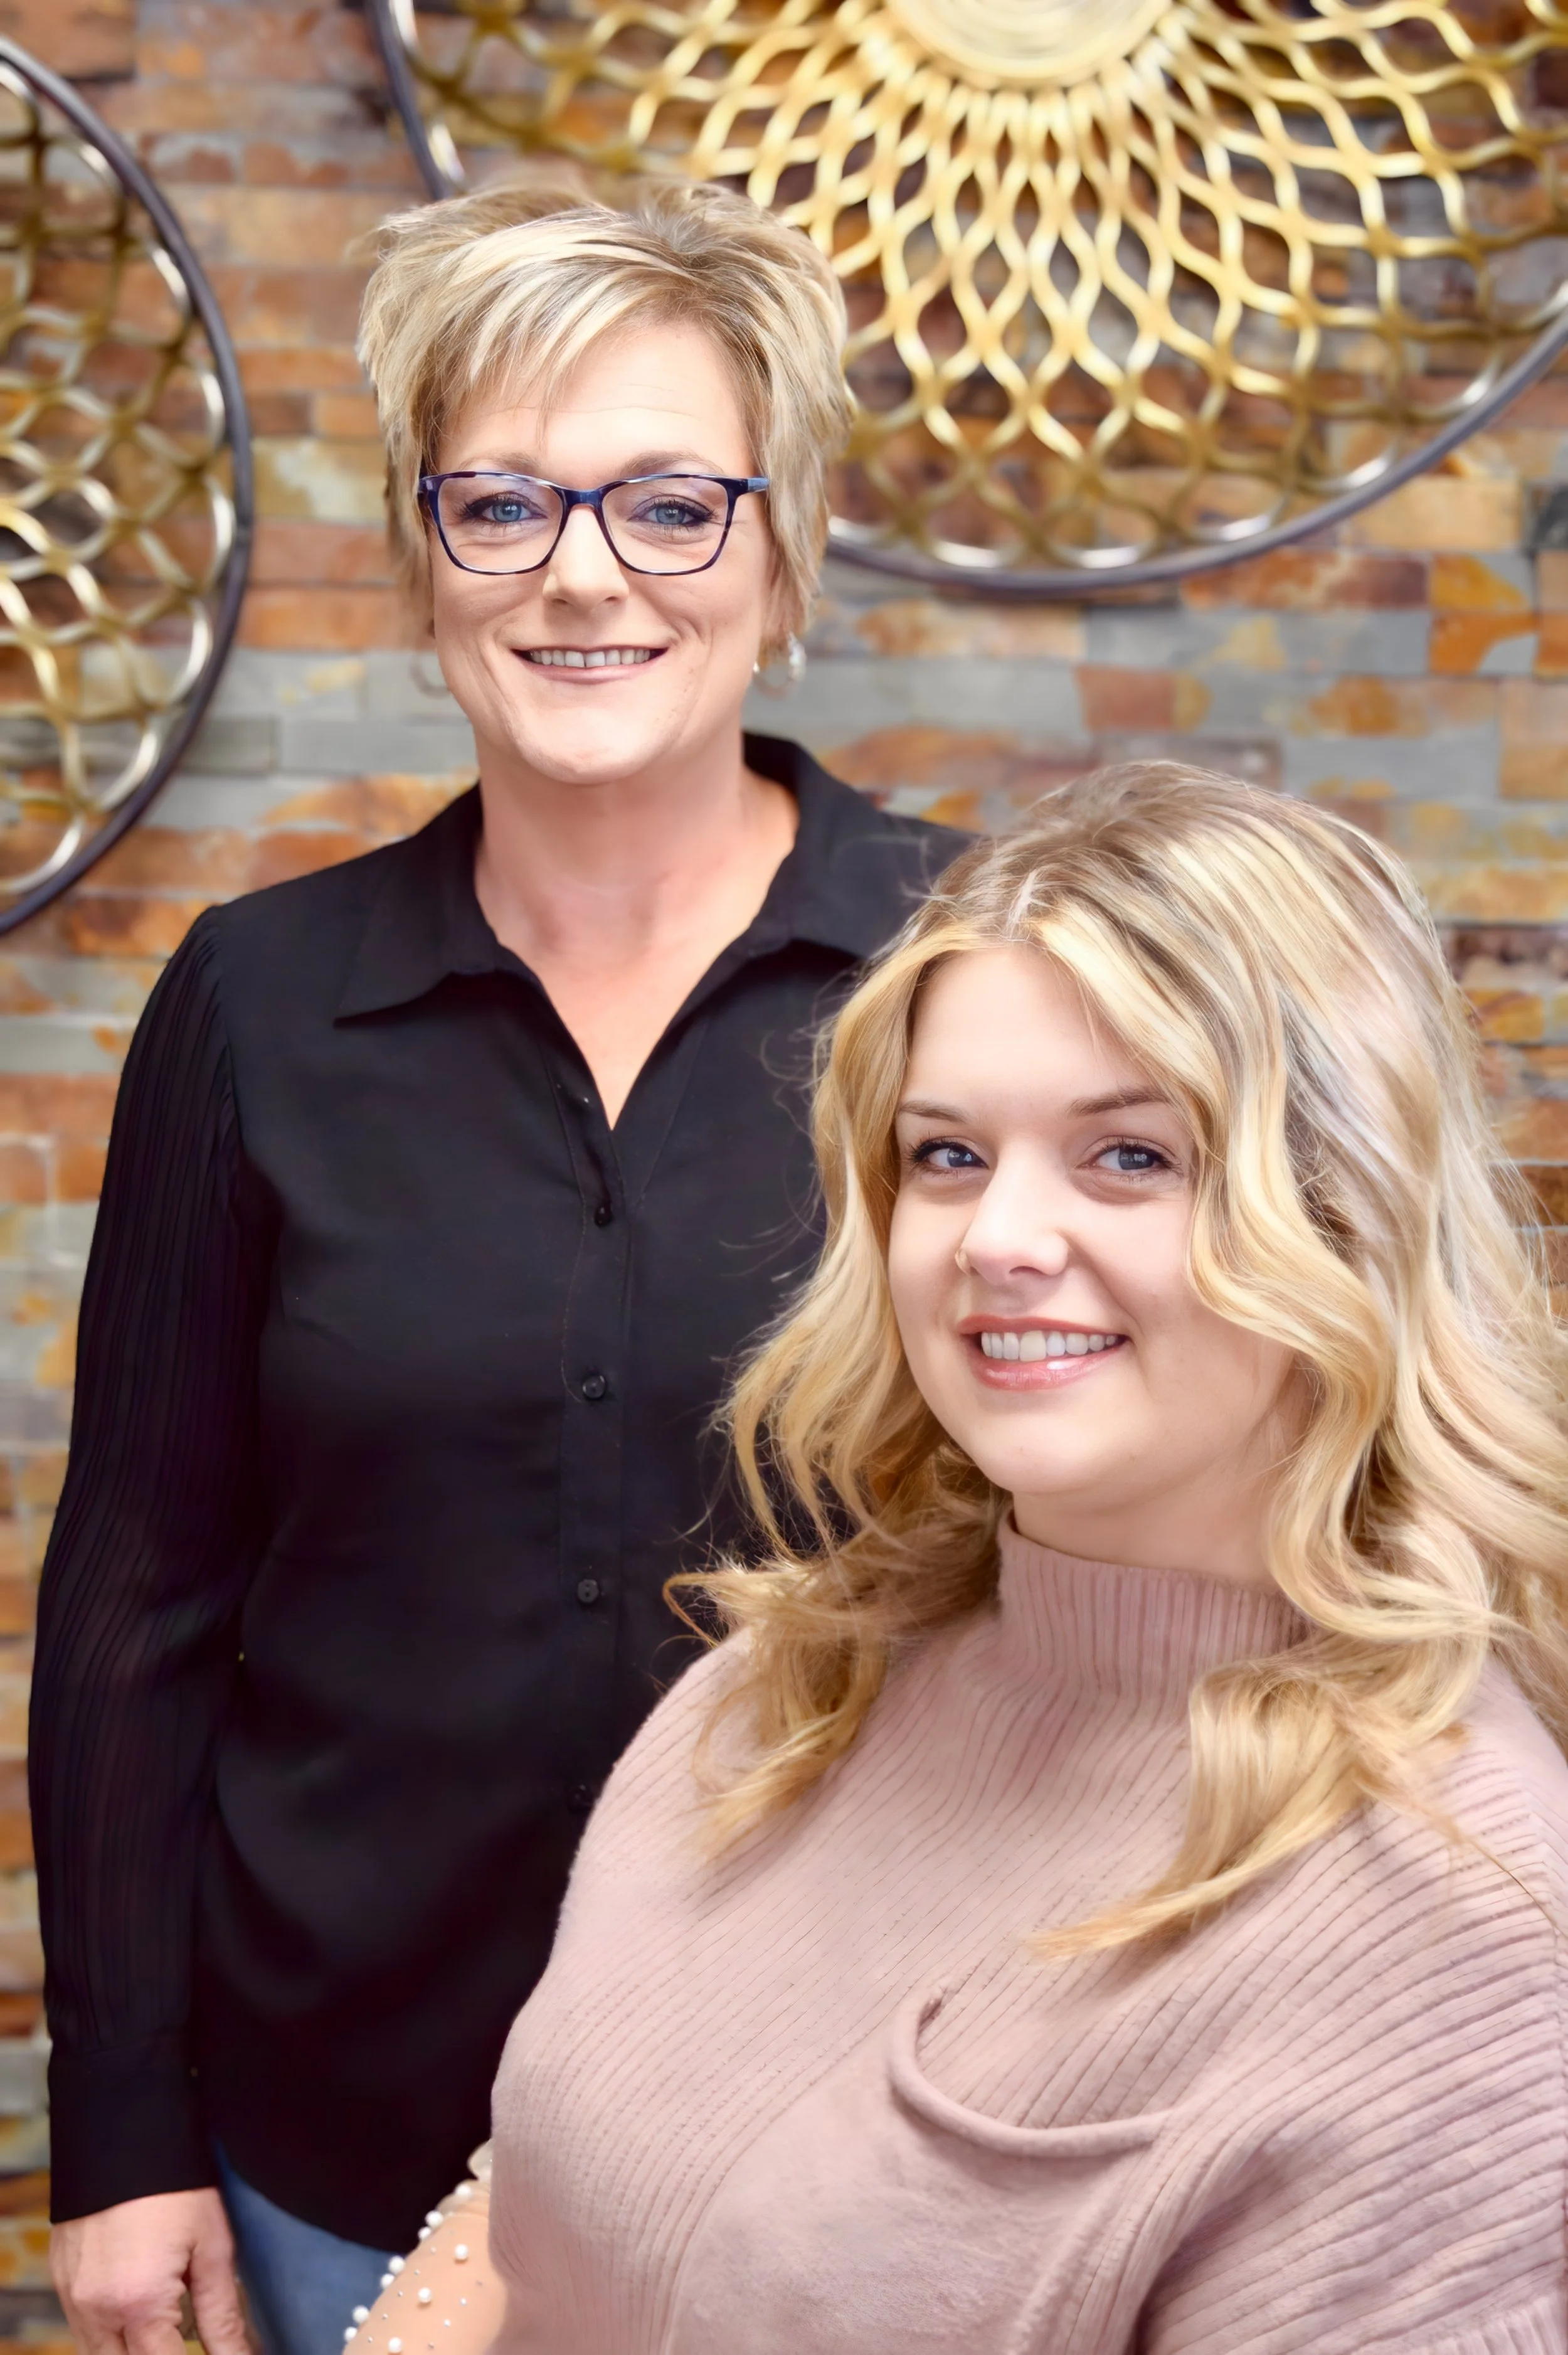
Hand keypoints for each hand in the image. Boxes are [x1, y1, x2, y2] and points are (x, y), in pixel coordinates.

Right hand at [51, 2188, 250, 2354]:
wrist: (122, 2127)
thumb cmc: (176, 2183)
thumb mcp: (212, 2248)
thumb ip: (222, 2315)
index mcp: (138, 2304)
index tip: (219, 2350)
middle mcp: (95, 2311)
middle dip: (159, 2354)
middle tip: (184, 2331)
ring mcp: (71, 2297)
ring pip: (101, 2353)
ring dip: (135, 2347)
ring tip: (167, 2318)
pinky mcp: (61, 2280)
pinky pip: (85, 2327)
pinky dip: (113, 2327)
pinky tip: (141, 2299)